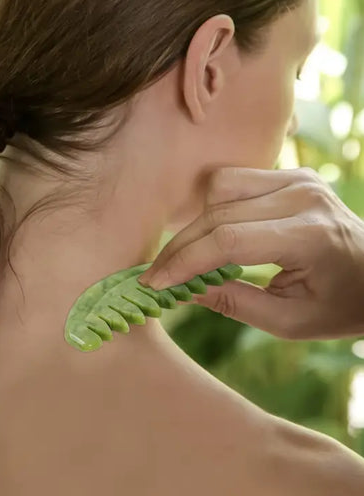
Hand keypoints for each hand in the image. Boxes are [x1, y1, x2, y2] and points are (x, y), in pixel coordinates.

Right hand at [139, 166, 363, 339]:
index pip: (228, 240)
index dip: (185, 261)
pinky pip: (235, 181)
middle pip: (218, 214)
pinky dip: (214, 207)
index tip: (156, 283)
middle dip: (181, 247)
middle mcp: (303, 196)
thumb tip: (184, 289)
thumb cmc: (339, 305)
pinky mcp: (292, 173)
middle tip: (159, 275)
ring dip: (197, 223)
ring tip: (191, 256)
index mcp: (310, 236)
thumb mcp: (290, 322)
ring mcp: (298, 179)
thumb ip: (234, 303)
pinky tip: (214, 234)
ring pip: (220, 188)